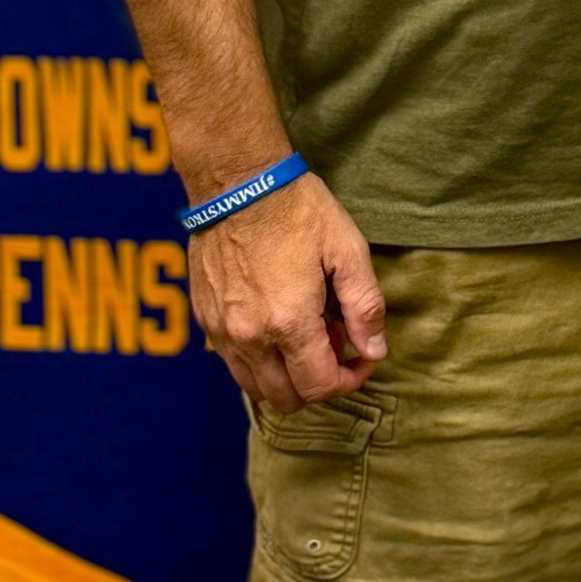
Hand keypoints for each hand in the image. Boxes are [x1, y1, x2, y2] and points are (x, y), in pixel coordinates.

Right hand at [186, 171, 386, 411]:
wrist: (237, 182)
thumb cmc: (297, 209)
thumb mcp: (346, 249)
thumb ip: (364, 305)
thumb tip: (374, 351)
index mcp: (289, 322)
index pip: (321, 387)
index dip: (350, 380)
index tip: (363, 356)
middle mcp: (251, 338)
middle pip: (287, 399)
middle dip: (319, 383)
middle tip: (336, 343)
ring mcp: (223, 332)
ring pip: (256, 388)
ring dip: (287, 377)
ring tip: (306, 334)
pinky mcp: (206, 320)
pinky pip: (234, 363)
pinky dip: (259, 361)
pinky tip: (276, 323)